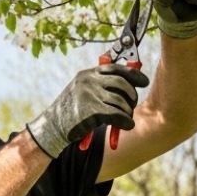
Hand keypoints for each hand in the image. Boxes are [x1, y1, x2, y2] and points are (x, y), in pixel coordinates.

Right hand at [27, 65, 149, 157]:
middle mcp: (88, 80)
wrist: (52, 128)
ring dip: (127, 112)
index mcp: (87, 74)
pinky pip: (118, 115)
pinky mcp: (91, 111)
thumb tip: (131, 81)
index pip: (116, 68)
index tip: (144, 81)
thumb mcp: (83, 92)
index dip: (133, 74)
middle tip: (131, 106)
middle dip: (132, 96)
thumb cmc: (72, 112)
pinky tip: (126, 125)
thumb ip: (102, 85)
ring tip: (125, 119)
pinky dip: (125, 121)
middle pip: (122, 83)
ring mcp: (89, 94)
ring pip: (122, 101)